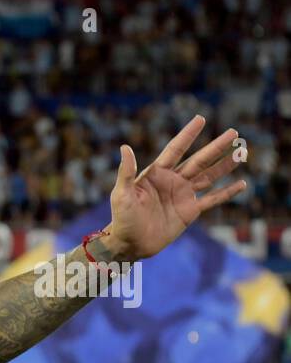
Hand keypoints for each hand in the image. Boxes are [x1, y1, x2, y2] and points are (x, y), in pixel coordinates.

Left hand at [104, 115, 247, 261]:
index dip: (188, 134)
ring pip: (209, 176)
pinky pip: (212, 200)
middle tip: (234, 133)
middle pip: (199, 160)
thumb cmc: (122, 218)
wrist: (130, 244)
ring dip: (225, 165)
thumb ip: (126, 172)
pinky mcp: (190, 211)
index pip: (176, 149)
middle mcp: (173, 181)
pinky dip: (227, 192)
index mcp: (157, 173)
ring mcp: (183, 195)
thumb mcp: (122, 194)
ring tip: (242, 153)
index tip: (201, 119)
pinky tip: (242, 184)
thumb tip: (124, 147)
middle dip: (216, 147)